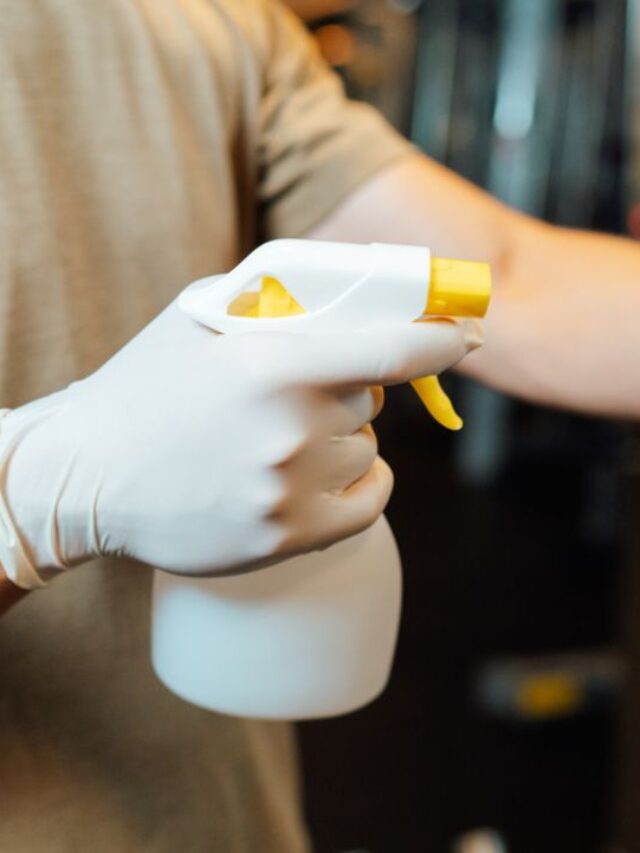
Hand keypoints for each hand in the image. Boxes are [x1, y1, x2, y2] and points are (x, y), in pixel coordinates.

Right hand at [0, 299, 478, 586]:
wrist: (89, 476)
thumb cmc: (144, 391)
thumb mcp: (199, 322)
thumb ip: (275, 305)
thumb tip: (347, 300)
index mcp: (272, 363)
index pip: (391, 351)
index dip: (439, 341)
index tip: (464, 336)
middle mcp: (290, 428)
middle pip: (370, 401)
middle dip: (347, 392)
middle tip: (296, 397)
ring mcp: (291, 489)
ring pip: (367, 451)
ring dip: (342, 440)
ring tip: (280, 444)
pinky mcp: (287, 537)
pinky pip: (369, 502)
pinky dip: (362, 485)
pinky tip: (324, 476)